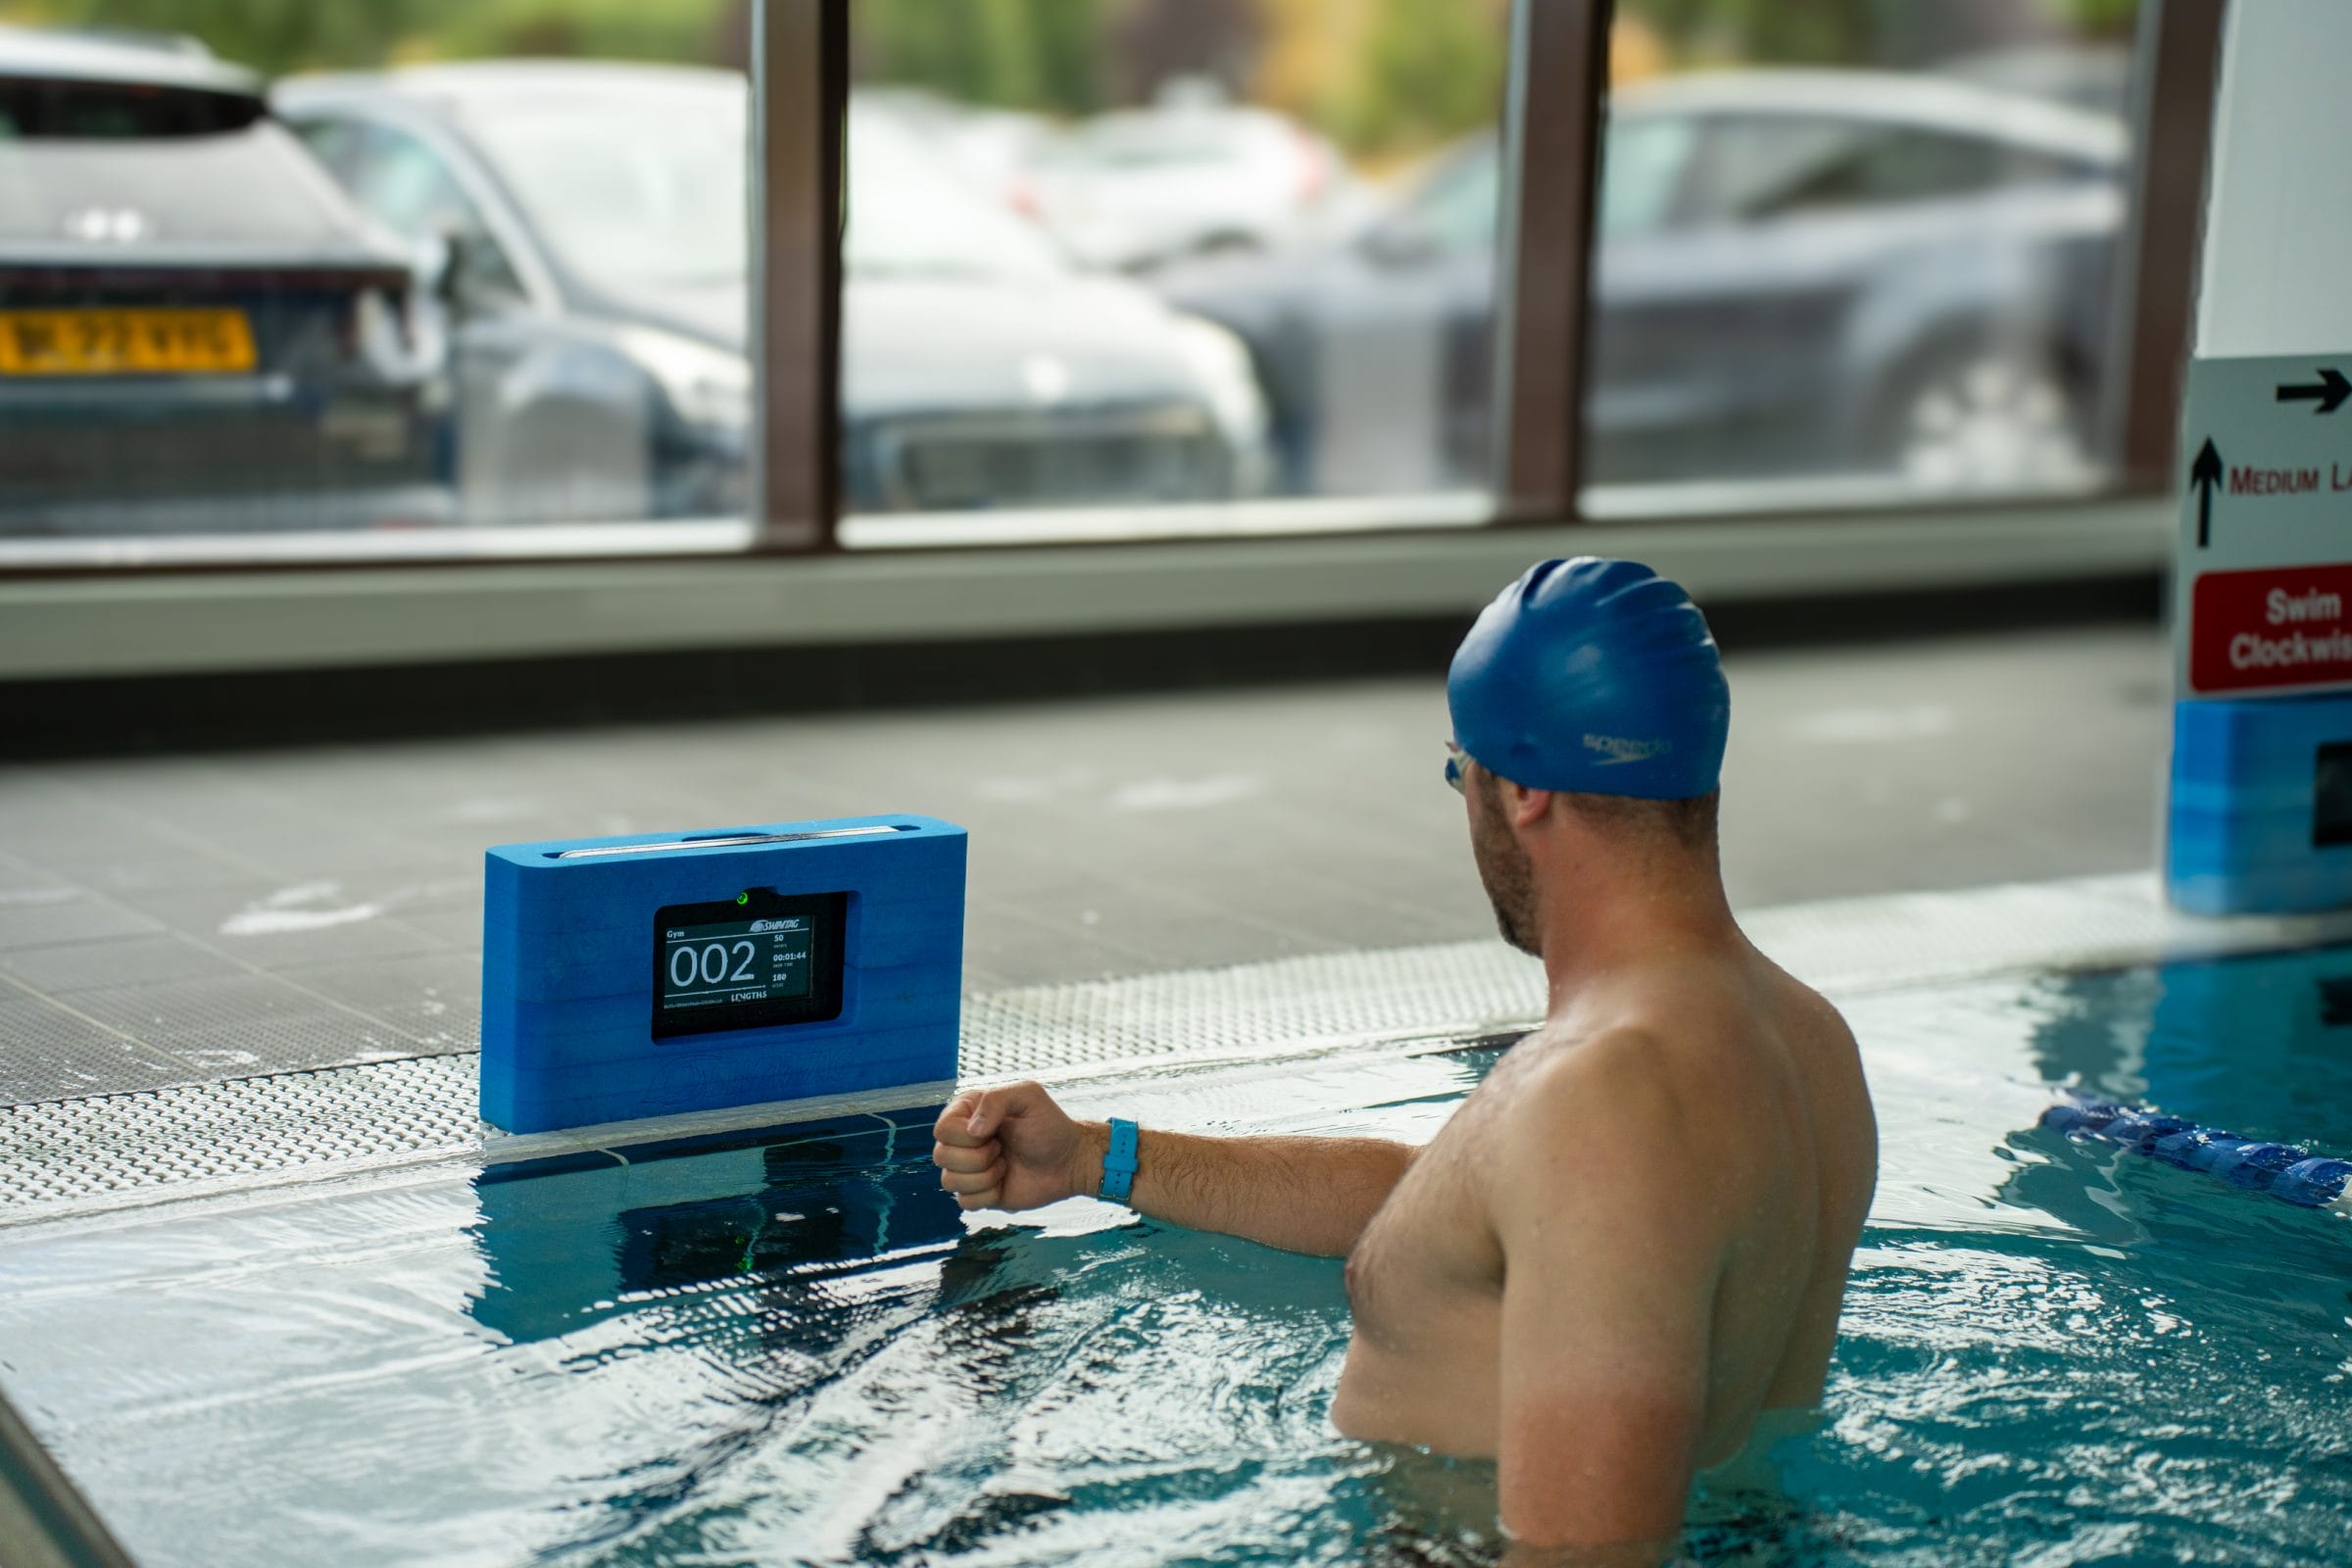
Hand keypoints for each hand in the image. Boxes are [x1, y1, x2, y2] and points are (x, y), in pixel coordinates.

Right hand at [932, 1079, 1101, 1212]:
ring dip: (984, 1177)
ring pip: (948, 1182)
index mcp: (967, 1112)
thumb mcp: (1028, 1096)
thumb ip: (995, 1100)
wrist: (1069, 1161)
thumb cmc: (1050, 1125)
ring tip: (1005, 1164)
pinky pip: (964, 1203)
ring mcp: (968, 1168)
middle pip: (941, 1156)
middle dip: (977, 1157)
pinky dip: (988, 1195)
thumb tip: (971, 1131)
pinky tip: (1004, 1183)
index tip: (995, 1132)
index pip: (942, 1129)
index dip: (966, 1136)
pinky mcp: (978, 1193)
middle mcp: (962, 1140)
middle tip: (1002, 1148)